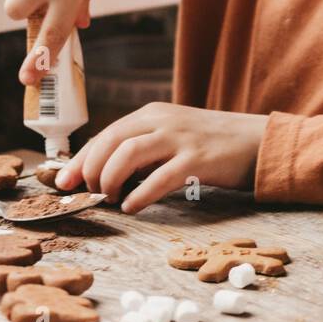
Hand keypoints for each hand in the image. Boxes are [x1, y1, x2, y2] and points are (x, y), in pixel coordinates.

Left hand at [55, 103, 269, 212]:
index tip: (64, 182)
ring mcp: (180, 138)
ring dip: (111, 180)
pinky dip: (139, 196)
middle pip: (111, 141)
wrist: (258, 141)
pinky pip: (158, 178)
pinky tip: (132, 207)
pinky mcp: (198, 159)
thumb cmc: (212, 144)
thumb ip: (144, 149)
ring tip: (112, 198)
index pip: (106, 134)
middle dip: (91, 170)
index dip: (81, 159)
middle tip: (88, 193)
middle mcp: (162, 120)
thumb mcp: (173, 136)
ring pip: (128, 155)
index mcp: (153, 113)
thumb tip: (106, 174)